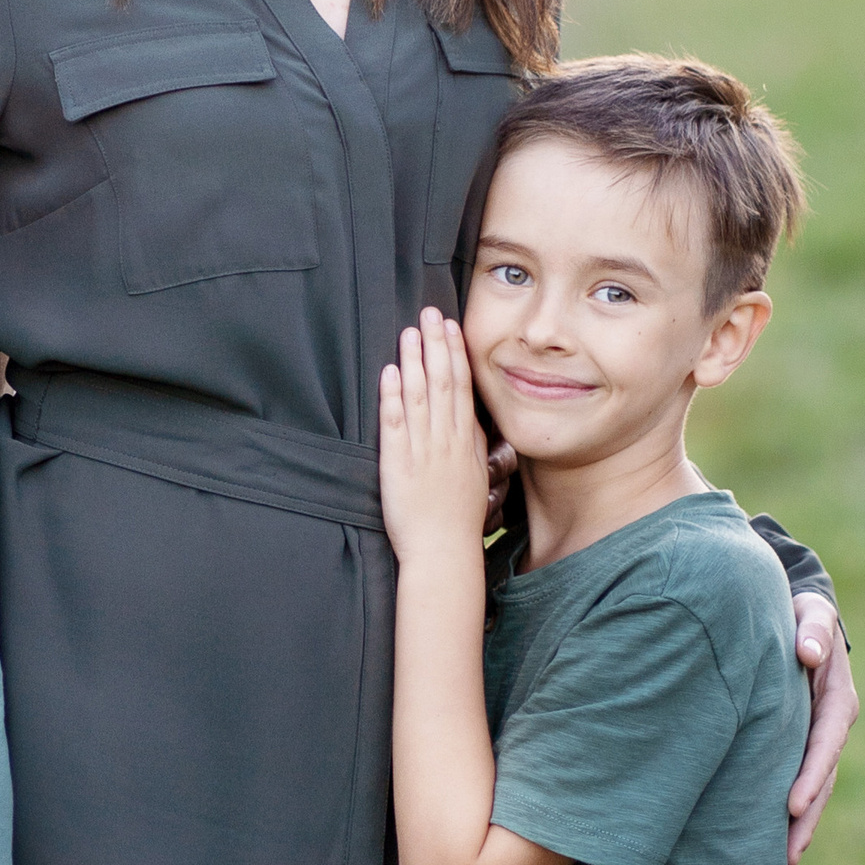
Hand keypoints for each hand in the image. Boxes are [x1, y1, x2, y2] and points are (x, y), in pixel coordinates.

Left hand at [379, 311, 491, 571]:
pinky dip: (393, 398)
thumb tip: (467, 417)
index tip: (450, 326)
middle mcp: (446, 441)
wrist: (444, 553)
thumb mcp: (475, 475)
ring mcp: (422, 451)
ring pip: (420, 398)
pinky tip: (390, 373)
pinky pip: (395, 426)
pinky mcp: (398, 465)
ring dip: (415, 361)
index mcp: (466, 442)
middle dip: (436, 345)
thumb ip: (470, 444)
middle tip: (430, 312)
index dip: (455, 354)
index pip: (462, 388)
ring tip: (409, 331)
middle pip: (443, 383)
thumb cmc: (459, 520)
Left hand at [786, 597, 855, 864]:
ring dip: (799, 824)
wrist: (797, 618)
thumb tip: (809, 653)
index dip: (811, 773)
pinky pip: (794, 779)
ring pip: (812, 788)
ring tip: (781, 861)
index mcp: (837, 698)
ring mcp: (816, 738)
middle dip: (806, 817)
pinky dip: (786, 810)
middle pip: (822, 778)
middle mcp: (831, 725)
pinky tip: (768, 838)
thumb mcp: (812, 613)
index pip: (827, 741)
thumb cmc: (801, 614)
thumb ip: (814, 629)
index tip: (791, 804)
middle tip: (787, 853)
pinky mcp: (799, 744)